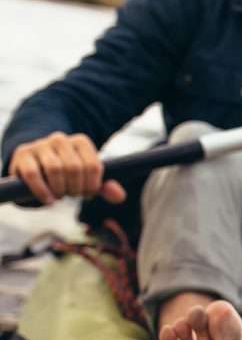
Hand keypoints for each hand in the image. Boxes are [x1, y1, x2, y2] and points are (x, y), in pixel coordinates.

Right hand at [10, 132, 124, 204]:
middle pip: (74, 168)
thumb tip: (120, 196)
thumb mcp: (87, 178)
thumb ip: (104, 187)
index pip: (94, 166)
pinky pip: (34, 174)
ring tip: (60, 196)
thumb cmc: (67, 173)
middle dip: (75, 188)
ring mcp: (40, 145)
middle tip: (72, 195)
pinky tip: (48, 200)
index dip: (93, 186)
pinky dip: (42, 191)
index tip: (88, 194)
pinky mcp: (23, 155)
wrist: (36, 163)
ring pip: (55, 169)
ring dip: (60, 189)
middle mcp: (61, 139)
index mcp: (81, 142)